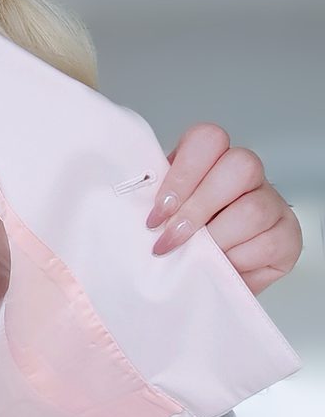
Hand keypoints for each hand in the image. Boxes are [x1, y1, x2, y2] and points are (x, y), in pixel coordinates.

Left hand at [146, 122, 302, 294]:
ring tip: (195, 258)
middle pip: (239, 166)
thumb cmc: (182, 240)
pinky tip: (223, 266)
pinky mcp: (288, 235)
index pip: (208, 139)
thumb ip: (156, 202)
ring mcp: (272, 202)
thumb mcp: (163, 215)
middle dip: (198, 208)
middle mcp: (247, 173)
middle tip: (170, 239)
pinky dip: (238, 260)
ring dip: (216, 240)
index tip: (158, 212)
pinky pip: (267, 243)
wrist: (208, 277)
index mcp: (211, 159)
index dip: (182, 174)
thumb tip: (129, 203)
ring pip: (253, 209)